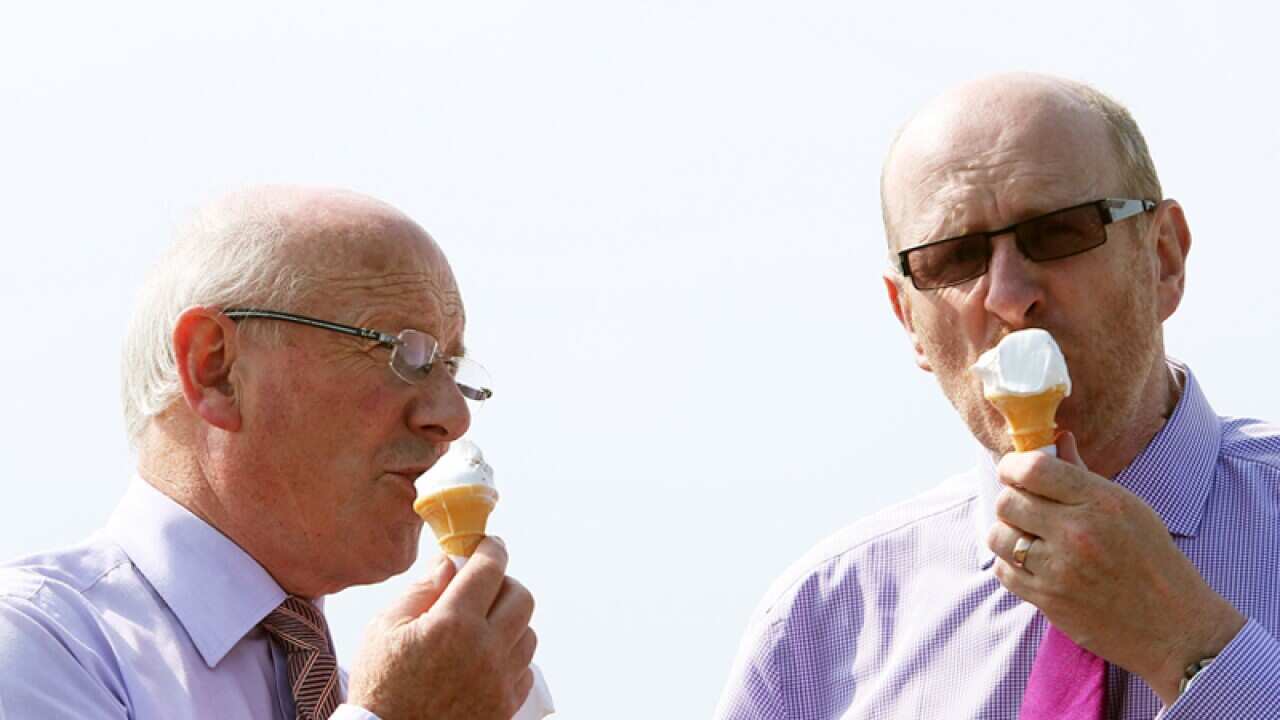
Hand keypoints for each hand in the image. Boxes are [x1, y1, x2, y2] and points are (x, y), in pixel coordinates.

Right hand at [347, 538, 537, 718]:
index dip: (492, 549)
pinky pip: (525, 669)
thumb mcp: (384, 629)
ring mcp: (499, 681)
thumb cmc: (380, 687)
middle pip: (521, 597)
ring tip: (482, 626)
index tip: (489, 544)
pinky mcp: (505, 706)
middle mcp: (485, 650)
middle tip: (483, 587)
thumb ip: (420, 589)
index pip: (489, 569)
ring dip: (510, 621)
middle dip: (504, 583)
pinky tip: (486, 658)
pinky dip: (512, 657)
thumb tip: (448, 561)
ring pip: (528, 632)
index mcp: (453, 624)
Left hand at [987, 433, 1243, 704]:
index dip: (1012, 466)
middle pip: (1007, 501)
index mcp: (1100, 501)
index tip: (1013, 471)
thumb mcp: (1128, 507)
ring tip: (1030, 537)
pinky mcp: (1048, 600)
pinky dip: (1012, 565)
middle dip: (1012, 501)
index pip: (1032, 468)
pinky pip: (1003, 571)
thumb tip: (1056, 438)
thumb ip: (1082, 473)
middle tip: (1027, 509)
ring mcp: (1059, 569)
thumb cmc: (1153, 559)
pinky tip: (1034, 564)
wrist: (1175, 626)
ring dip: (1008, 534)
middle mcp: (1077, 532)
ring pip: (998, 536)